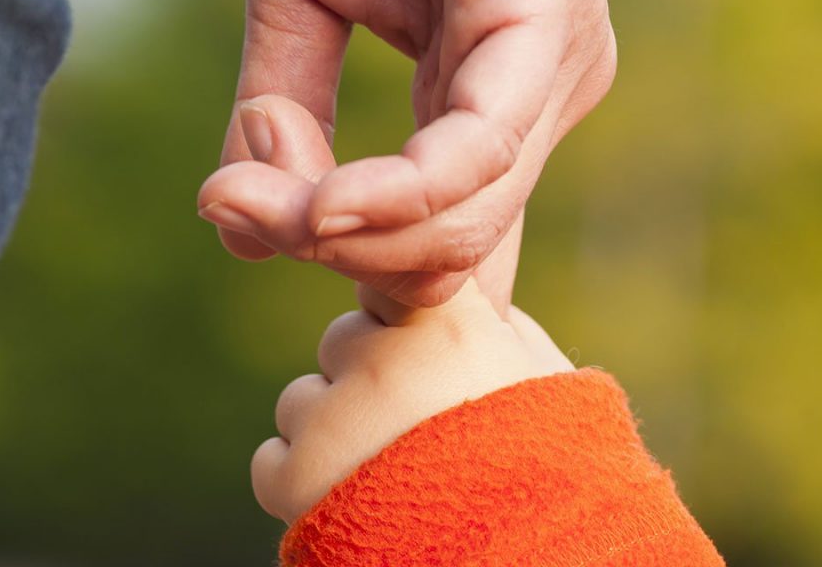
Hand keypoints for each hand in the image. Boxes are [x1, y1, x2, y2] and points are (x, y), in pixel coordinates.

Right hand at [198, 0, 614, 305]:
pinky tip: (325, 202)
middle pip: (450, 251)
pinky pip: (479, 153)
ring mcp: (556, 67)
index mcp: (493, 106)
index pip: (446, 241)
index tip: (253, 227)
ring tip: (251, 194)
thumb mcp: (302, 6)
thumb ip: (287, 116)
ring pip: (463, 222)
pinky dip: (396, 196)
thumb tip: (243, 233)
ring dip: (340, 230)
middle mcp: (539, 100)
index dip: (356, 270)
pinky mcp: (547, 21)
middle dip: (330, 251)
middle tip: (234, 206)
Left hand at [251, 279, 572, 523]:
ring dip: (334, 429)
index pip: (390, 281)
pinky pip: (272, 459)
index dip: (406, 322)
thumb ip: (502, 326)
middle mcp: (385, 360)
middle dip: (370, 374)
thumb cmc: (549, 470)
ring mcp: (335, 420)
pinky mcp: (294, 481)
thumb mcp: (548, 381)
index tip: (430, 358)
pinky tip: (357, 502)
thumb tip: (469, 299)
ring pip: (302, 398)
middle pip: (344, 337)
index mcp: (449, 325)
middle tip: (418, 429)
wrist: (518, 554)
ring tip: (391, 474)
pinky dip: (302, 483)